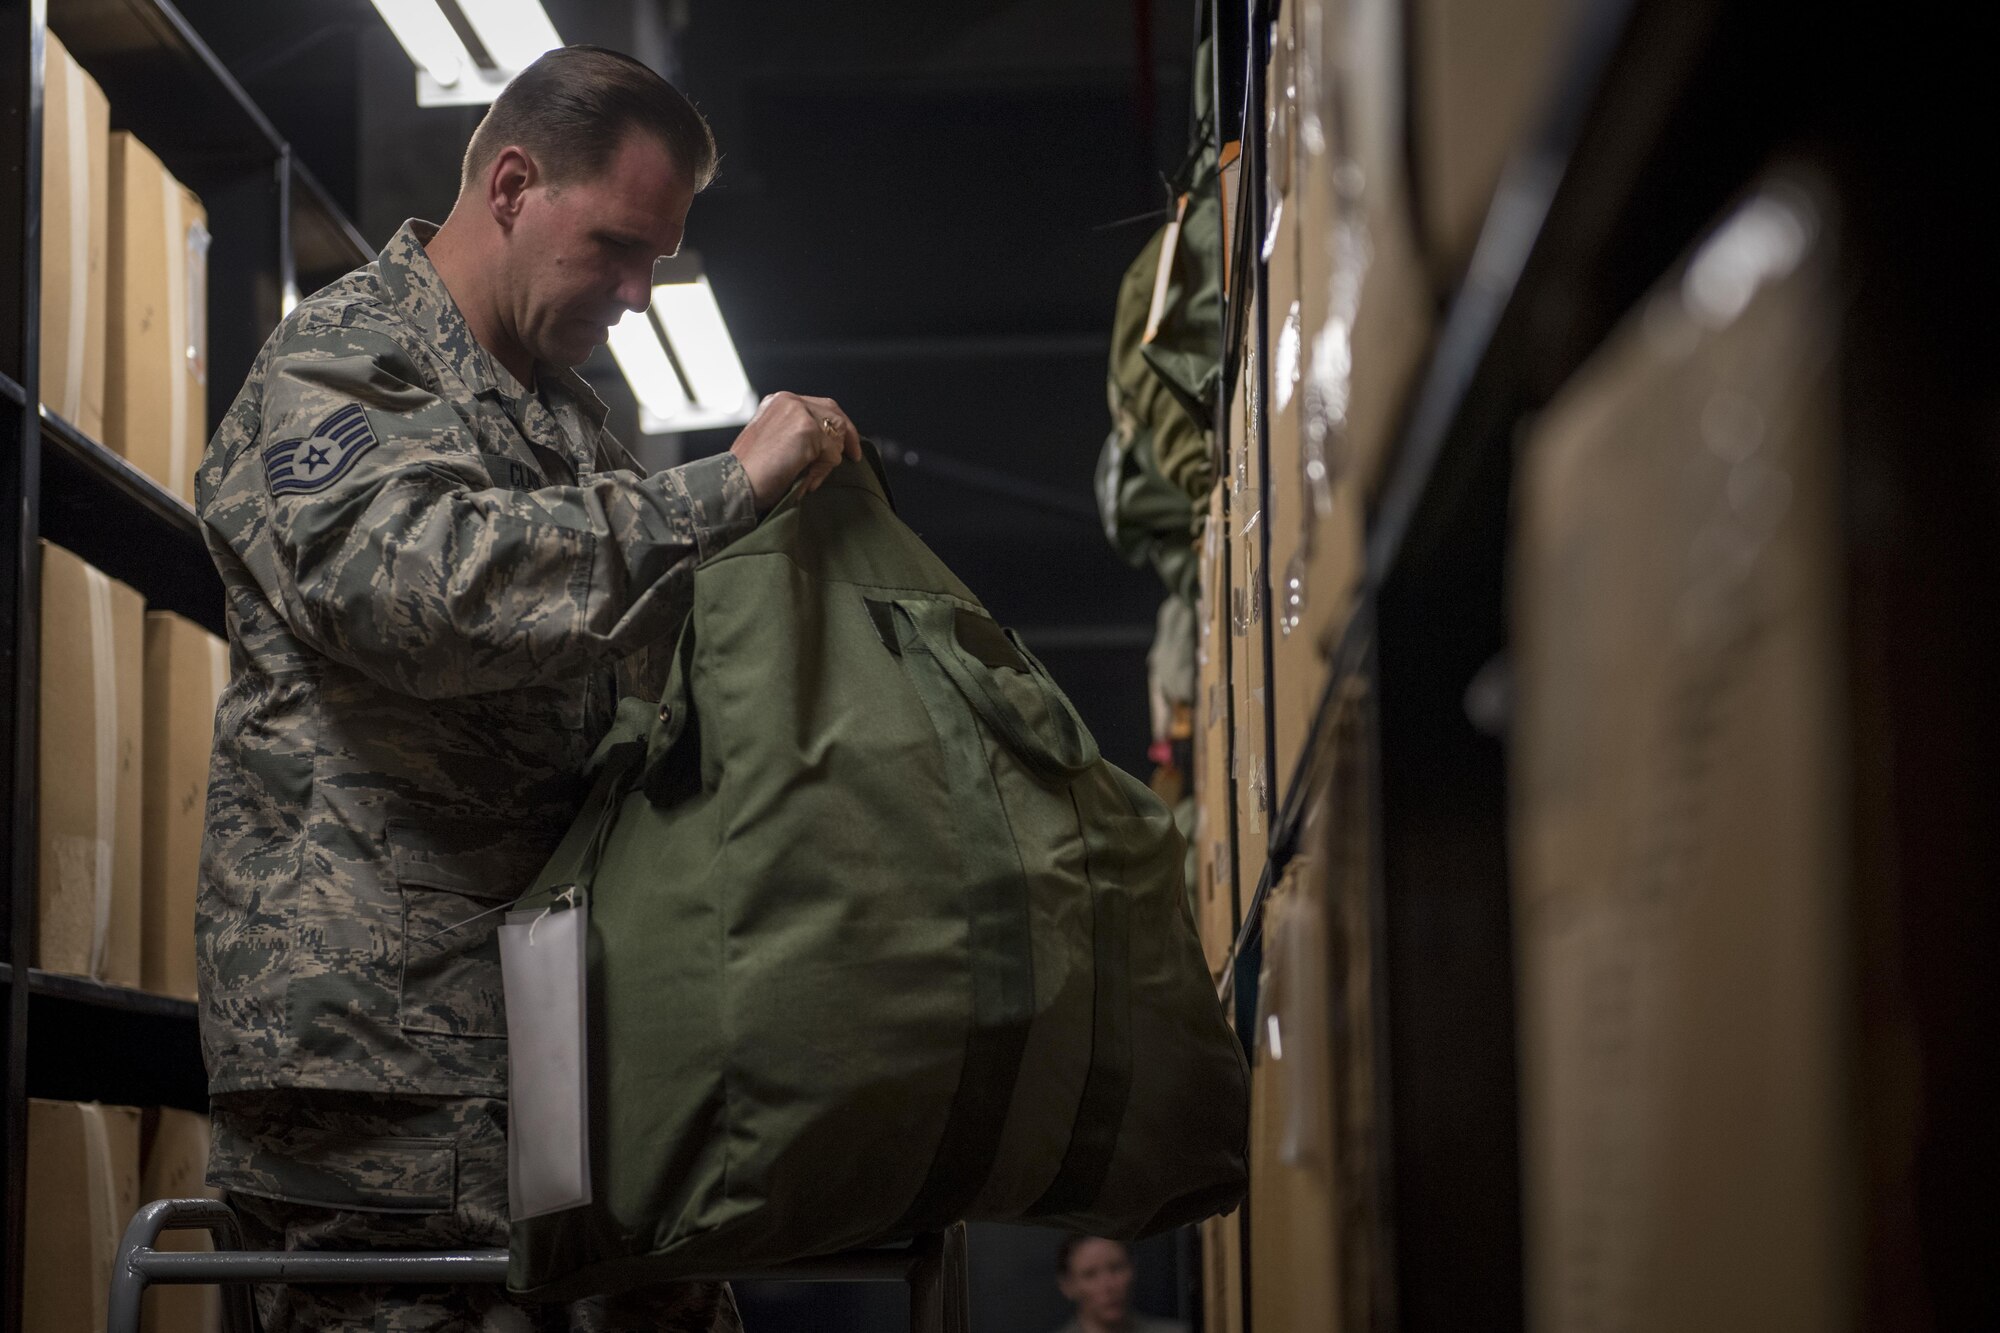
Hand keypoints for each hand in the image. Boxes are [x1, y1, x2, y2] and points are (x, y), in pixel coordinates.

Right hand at [728, 392, 862, 511]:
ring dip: (829, 460)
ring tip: (811, 478)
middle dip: (846, 436)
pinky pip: (831, 452)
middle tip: (854, 456)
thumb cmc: (749, 473)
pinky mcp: (806, 428)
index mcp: (778, 402)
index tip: (845, 446)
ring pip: (835, 434)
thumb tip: (830, 447)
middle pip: (833, 413)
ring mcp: (798, 412)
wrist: (734, 484)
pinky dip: (823, 470)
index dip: (836, 426)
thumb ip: (797, 437)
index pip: (820, 406)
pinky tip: (807, 481)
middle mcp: (788, 401)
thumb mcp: (773, 443)